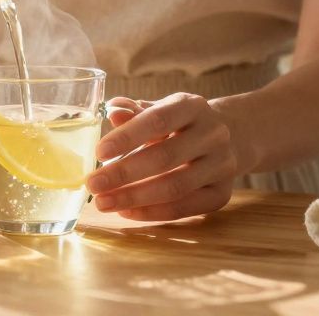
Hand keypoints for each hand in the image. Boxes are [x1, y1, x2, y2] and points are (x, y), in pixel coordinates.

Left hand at [86, 93, 237, 220]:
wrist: (226, 139)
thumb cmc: (178, 124)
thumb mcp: (158, 110)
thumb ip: (134, 112)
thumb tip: (113, 114)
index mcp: (193, 106)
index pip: (158, 120)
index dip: (127, 137)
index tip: (98, 152)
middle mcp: (213, 134)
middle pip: (165, 158)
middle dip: (124, 174)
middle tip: (93, 185)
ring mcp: (222, 165)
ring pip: (175, 187)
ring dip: (134, 198)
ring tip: (104, 202)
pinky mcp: (222, 193)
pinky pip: (184, 208)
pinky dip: (152, 212)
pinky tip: (126, 212)